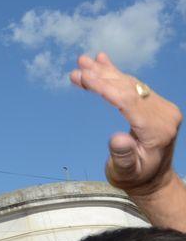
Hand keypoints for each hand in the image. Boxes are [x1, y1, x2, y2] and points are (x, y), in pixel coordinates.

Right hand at [70, 52, 181, 195]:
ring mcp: (161, 107)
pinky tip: (103, 60)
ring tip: (83, 61)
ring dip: (105, 72)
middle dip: (100, 77)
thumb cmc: (135, 178)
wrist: (153, 180)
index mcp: (157, 129)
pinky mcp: (155, 105)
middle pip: (128, 88)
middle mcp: (163, 114)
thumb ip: (123, 156)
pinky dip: (116, 74)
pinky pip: (134, 85)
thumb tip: (117, 139)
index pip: (127, 100)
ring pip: (130, 83)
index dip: (104, 87)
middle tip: (77, 70)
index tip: (83, 77)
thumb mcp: (125, 173)